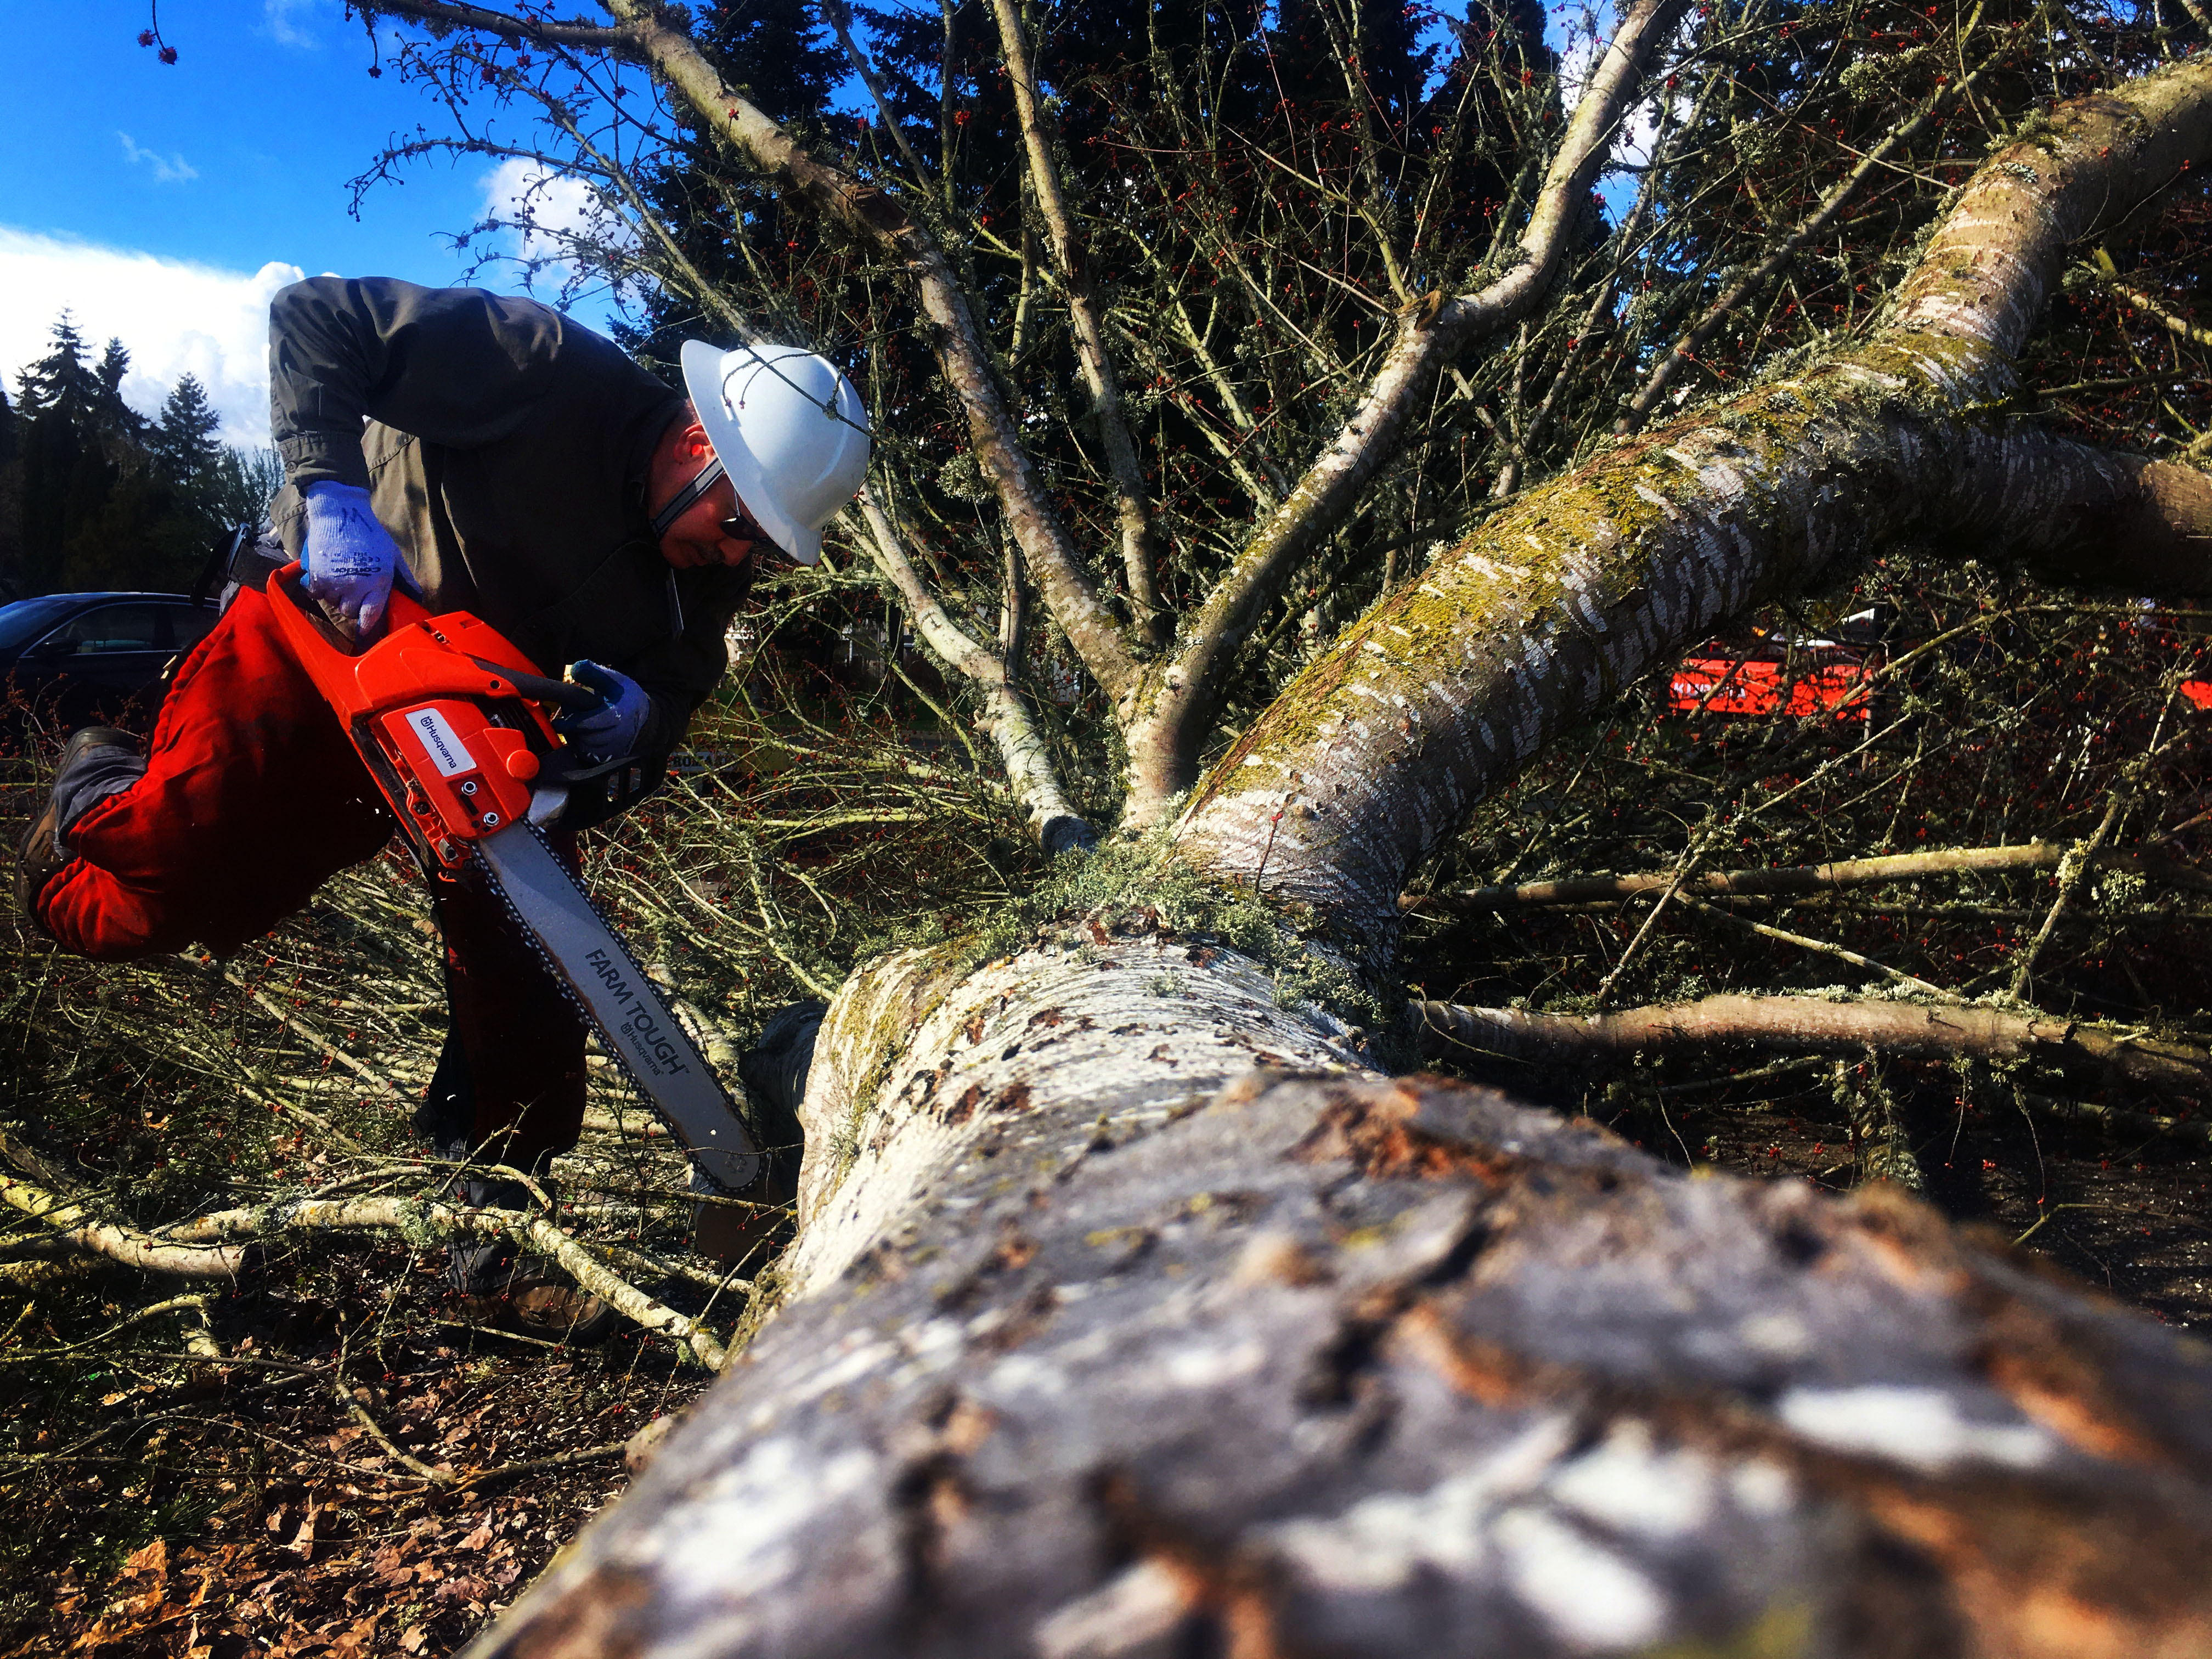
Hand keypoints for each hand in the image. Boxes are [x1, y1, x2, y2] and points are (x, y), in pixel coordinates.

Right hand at [303, 481, 410, 638]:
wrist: (340, 514)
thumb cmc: (370, 534)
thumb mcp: (393, 555)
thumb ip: (405, 578)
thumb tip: (417, 596)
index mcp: (378, 583)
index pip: (370, 615)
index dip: (366, 625)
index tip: (363, 629)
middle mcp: (355, 586)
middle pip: (349, 612)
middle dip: (350, 605)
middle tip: (352, 590)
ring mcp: (334, 582)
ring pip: (332, 603)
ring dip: (335, 595)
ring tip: (339, 578)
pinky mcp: (316, 575)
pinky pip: (315, 593)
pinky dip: (318, 587)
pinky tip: (325, 575)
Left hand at [555, 660, 650, 763]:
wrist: (644, 718)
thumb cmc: (625, 696)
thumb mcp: (614, 679)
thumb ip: (594, 673)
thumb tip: (576, 667)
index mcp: (621, 714)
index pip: (593, 723)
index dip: (573, 723)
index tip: (557, 722)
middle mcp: (620, 735)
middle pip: (587, 737)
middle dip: (573, 729)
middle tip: (566, 720)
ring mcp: (616, 748)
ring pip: (587, 748)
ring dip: (575, 738)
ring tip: (574, 726)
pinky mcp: (611, 757)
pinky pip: (589, 756)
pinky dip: (580, 746)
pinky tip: (580, 735)